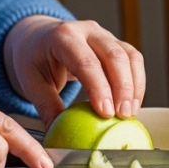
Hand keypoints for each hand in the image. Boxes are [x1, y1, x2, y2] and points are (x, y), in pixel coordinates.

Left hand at [3, 16, 145, 126]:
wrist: (37, 37)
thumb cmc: (33, 59)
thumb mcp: (31, 82)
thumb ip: (47, 107)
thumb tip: (60, 136)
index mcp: (62, 36)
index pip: (86, 62)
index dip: (99, 87)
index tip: (106, 113)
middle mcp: (87, 30)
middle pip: (114, 55)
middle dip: (123, 88)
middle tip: (123, 116)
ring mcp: (104, 34)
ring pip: (129, 56)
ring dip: (134, 86)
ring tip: (130, 113)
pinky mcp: (115, 42)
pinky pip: (133, 59)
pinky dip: (137, 82)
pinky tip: (133, 103)